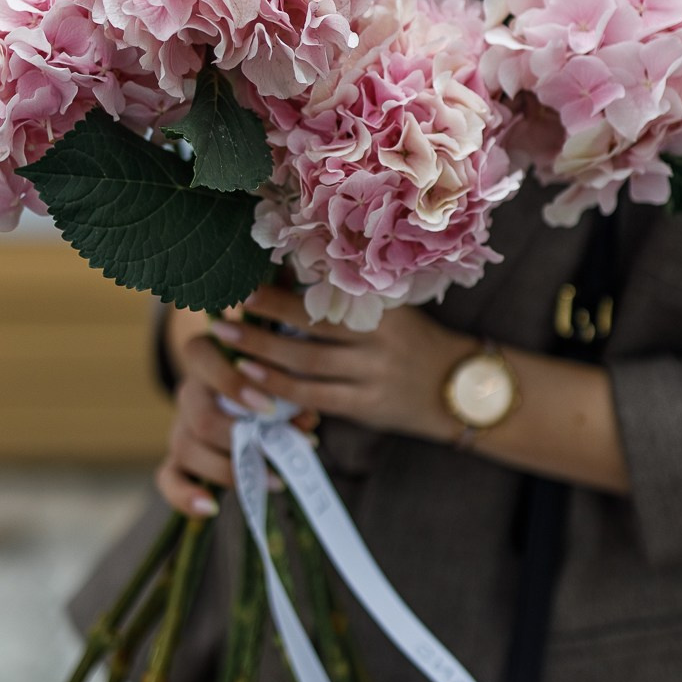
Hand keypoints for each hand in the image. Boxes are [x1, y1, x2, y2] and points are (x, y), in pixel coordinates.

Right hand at [155, 310, 318, 518]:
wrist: (248, 392)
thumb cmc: (269, 378)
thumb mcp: (279, 377)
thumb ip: (289, 392)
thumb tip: (306, 421)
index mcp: (206, 357)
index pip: (200, 358)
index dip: (232, 385)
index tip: (269, 408)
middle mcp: (188, 392)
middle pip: (201, 417)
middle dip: (242, 439)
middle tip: (280, 451)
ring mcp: (180, 427)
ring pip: (188, 449)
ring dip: (231, 470)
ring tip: (275, 482)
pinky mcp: (178, 458)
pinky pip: (168, 480)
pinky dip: (184, 496)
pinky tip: (210, 508)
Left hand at [207, 284, 468, 443]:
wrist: (460, 390)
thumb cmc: (416, 342)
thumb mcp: (392, 312)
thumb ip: (349, 300)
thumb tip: (289, 276)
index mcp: (384, 307)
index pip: (327, 292)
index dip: (284, 287)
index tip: (248, 279)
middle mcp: (379, 338)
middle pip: (310, 326)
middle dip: (263, 317)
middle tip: (222, 311)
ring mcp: (373, 374)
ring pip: (307, 362)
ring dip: (262, 352)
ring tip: (227, 341)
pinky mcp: (367, 406)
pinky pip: (316, 396)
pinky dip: (281, 387)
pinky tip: (253, 380)